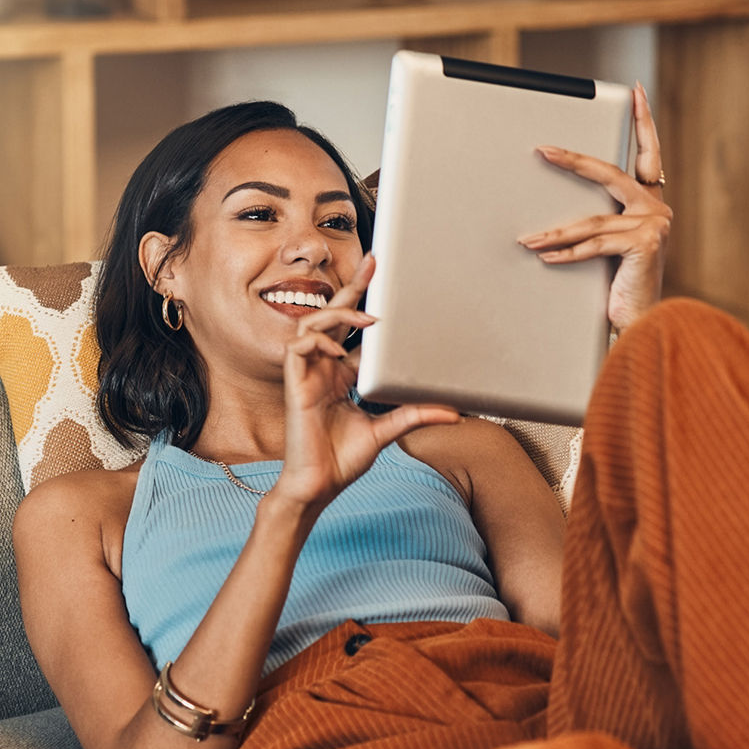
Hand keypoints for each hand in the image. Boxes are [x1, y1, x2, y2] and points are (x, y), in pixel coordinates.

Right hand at [271, 254, 459, 513]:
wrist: (320, 484)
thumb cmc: (343, 459)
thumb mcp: (386, 430)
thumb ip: (413, 415)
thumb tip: (454, 412)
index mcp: (340, 376)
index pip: (352, 331)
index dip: (364, 304)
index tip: (383, 280)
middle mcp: (323, 369)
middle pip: (332, 316)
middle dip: (351, 289)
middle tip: (373, 263)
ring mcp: (307, 375)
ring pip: (312, 324)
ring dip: (338, 316)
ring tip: (366, 320)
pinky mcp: (294, 384)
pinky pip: (298, 346)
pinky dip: (318, 341)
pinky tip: (337, 349)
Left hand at [518, 82, 670, 331]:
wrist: (640, 319)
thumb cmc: (619, 282)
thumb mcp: (608, 245)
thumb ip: (597, 221)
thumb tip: (550, 211)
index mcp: (649, 200)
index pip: (648, 153)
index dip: (644, 122)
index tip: (638, 92)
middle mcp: (656, 208)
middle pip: (609, 175)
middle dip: (574, 162)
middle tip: (544, 150)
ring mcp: (653, 225)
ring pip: (592, 220)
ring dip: (554, 232)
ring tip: (526, 239)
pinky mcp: (645, 245)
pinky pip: (594, 245)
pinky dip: (566, 252)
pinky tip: (543, 256)